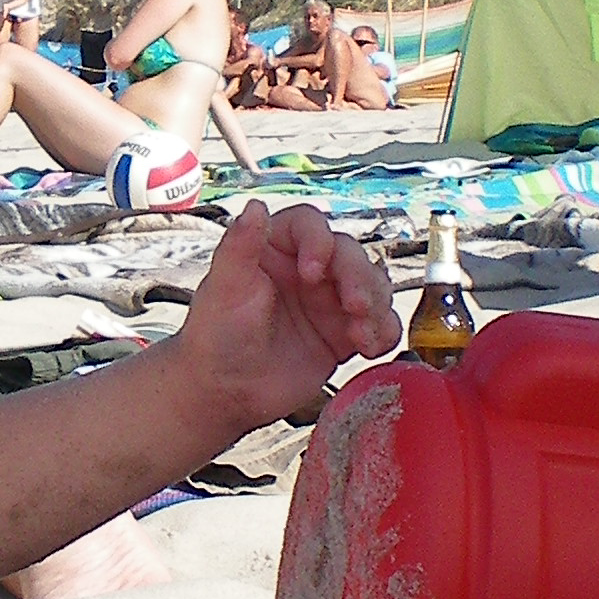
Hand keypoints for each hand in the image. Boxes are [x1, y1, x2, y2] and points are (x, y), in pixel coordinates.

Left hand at [176, 201, 397, 429]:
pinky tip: (369, 346)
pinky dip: (383, 332)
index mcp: (276, 248)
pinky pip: (378, 324)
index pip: (310, 226)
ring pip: (371, 286)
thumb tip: (254, 206)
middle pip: (350, 254)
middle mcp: (308, 270)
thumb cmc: (215, 335)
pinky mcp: (343, 334)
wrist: (224, 392)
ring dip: (376, 305)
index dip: (319, 242)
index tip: (312, 271)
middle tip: (354, 305)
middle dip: (358, 278)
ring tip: (361, 333)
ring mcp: (329, 301)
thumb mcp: (224, 289)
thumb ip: (240, 247)